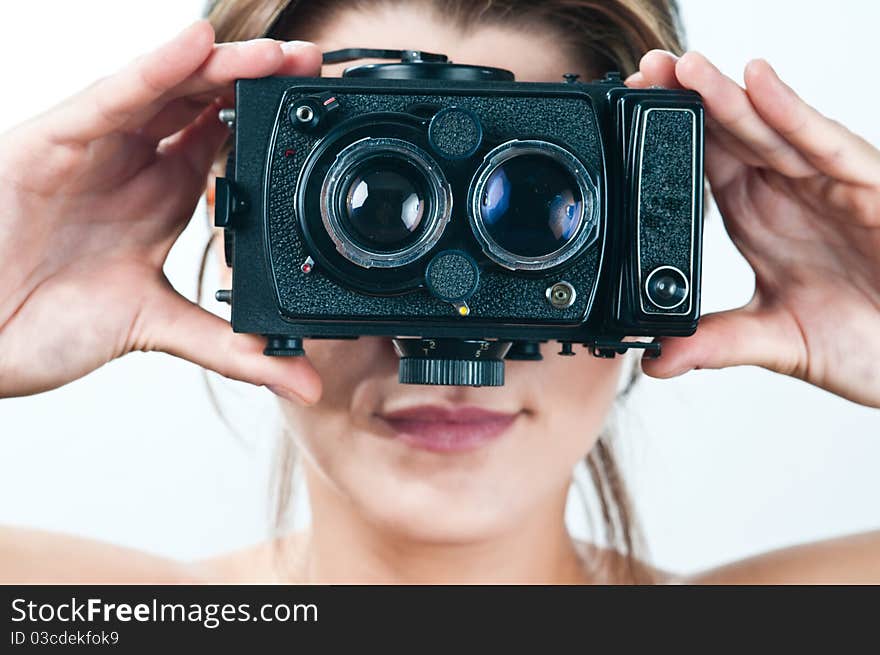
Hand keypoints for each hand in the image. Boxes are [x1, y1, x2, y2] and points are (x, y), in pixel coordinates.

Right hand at [0, 21, 321, 402]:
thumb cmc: (46, 322)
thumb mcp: (160, 329)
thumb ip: (232, 349)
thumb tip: (304, 380)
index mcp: (163, 195)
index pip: (225, 139)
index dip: (271, 119)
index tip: (321, 110)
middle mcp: (134, 162)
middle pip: (204, 101)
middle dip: (259, 79)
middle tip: (313, 63)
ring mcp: (96, 147)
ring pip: (166, 88)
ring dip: (222, 66)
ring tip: (277, 53)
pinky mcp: (53, 141)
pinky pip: (112, 98)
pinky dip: (155, 70)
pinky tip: (197, 45)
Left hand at [626, 51, 879, 407]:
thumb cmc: (864, 339)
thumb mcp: (775, 341)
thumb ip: (717, 343)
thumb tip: (657, 361)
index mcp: (756, 218)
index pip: (703, 165)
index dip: (666, 137)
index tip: (626, 112)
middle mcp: (786, 194)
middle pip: (730, 135)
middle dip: (687, 100)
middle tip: (644, 70)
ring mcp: (826, 186)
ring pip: (770, 131)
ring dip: (727, 98)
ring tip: (683, 67)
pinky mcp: (867, 188)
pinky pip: (825, 145)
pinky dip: (792, 114)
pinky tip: (758, 82)